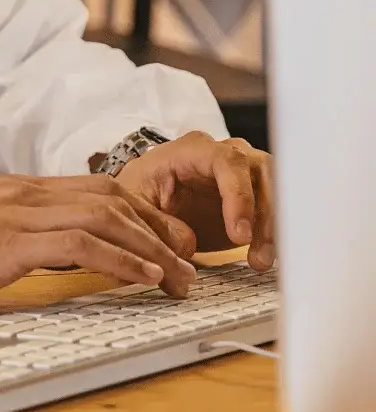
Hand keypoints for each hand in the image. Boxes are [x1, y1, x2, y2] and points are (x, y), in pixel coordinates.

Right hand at [0, 175, 198, 306]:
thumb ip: (14, 228)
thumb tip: (47, 250)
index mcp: (18, 188)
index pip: (96, 187)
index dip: (142, 211)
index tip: (166, 240)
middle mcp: (24, 193)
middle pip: (112, 197)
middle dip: (159, 228)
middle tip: (188, 259)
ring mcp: (16, 213)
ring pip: (106, 217)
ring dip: (152, 248)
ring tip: (178, 277)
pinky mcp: (7, 242)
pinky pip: (79, 245)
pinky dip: (119, 259)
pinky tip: (141, 277)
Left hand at [115, 132, 274, 272]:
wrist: (148, 195)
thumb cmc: (140, 191)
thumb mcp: (134, 204)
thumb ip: (156, 221)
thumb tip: (186, 243)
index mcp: (193, 149)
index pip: (228, 162)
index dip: (239, 197)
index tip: (239, 236)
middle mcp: (225, 154)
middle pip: (262, 173)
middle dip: (265, 217)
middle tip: (257, 256)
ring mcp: (244, 172)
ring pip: (277, 190)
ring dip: (274, 228)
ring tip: (260, 262)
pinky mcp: (255, 194)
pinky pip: (278, 207)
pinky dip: (276, 232)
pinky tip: (267, 257)